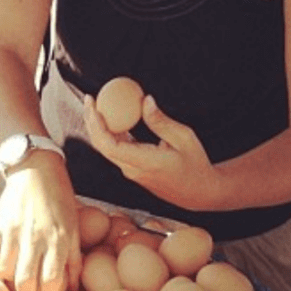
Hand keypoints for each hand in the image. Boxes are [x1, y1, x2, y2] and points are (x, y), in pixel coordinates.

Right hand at [0, 155, 80, 290]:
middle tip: (30, 289)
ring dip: (11, 276)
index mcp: (58, 240)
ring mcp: (12, 230)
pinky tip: (5, 256)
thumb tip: (73, 287)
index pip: (50, 283)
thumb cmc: (59, 197)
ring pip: (5, 270)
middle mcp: (34, 237)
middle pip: (25, 283)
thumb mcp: (73, 227)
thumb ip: (73, 260)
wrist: (36, 167)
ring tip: (17, 272)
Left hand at [84, 94, 223, 210]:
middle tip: (90, 99)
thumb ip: (161, 121)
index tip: (94, 105)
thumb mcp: (184, 138)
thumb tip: (145, 100)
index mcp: (145, 163)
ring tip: (96, 104)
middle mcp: (133, 170)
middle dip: (91, 121)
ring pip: (106, 149)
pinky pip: (116, 150)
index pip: (110, 146)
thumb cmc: (196, 164)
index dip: (97, 125)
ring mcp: (132, 172)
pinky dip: (109, 133)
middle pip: (101, 146)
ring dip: (97, 127)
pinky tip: (110, 117)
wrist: (201, 192)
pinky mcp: (133, 170)